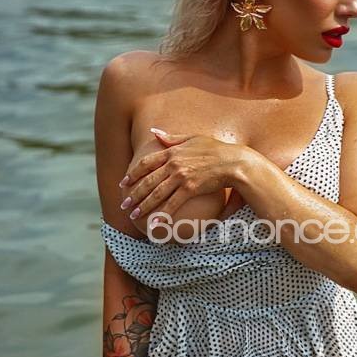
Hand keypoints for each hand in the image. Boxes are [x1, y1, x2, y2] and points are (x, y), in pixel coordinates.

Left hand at [118, 130, 245, 224]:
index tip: (124, 183)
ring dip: (143, 206)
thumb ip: (172, 137)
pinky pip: (172, 204)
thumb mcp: (192, 138)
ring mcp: (181, 177)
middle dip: (133, 194)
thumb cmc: (216, 149)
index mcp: (171, 152)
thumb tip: (155, 132)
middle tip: (124, 205)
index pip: (146, 164)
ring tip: (134, 215)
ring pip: (156, 194)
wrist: (233, 161)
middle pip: (147, 181)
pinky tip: (154, 224)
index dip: (132, 174)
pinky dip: (162, 215)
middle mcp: (173, 164)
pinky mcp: (190, 189)